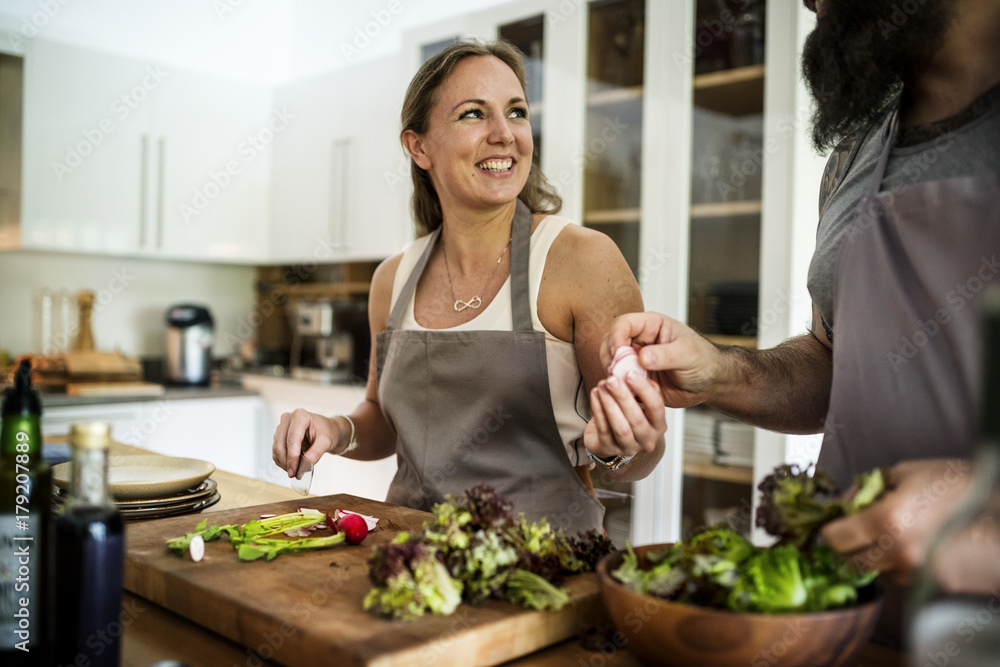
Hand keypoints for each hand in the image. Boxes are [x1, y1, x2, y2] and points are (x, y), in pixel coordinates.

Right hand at [272, 409, 343, 477]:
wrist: (328, 430)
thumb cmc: (328, 431)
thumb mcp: (327, 441)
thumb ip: (316, 453)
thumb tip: (304, 465)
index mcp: (300, 416)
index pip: (292, 439)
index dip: (292, 457)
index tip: (294, 471)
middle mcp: (288, 419)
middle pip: (280, 445)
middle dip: (287, 462)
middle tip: (295, 474)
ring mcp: (282, 427)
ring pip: (276, 449)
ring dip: (284, 463)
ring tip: (296, 470)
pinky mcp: (279, 436)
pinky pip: (276, 452)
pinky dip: (282, 461)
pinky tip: (292, 465)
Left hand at [583, 369, 666, 459]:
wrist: (610, 438)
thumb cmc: (626, 415)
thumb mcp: (638, 401)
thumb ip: (639, 387)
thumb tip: (634, 366)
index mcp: (658, 425)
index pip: (656, 406)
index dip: (644, 389)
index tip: (630, 373)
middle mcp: (647, 439)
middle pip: (636, 418)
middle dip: (622, 396)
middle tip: (611, 379)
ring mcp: (628, 447)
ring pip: (620, 426)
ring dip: (609, 403)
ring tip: (601, 386)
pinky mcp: (609, 449)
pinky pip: (603, 429)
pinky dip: (598, 410)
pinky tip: (594, 395)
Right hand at [601, 312, 722, 408]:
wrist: (709, 383)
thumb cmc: (704, 361)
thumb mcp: (688, 355)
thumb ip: (666, 355)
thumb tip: (643, 357)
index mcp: (651, 326)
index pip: (623, 324)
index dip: (616, 337)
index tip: (617, 354)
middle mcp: (640, 341)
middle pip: (610, 342)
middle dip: (609, 357)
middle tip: (615, 372)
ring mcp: (636, 360)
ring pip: (612, 362)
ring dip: (613, 374)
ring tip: (624, 385)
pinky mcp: (636, 378)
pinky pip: (621, 381)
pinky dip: (620, 387)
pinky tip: (628, 393)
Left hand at [821, 458, 973, 584]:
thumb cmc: (956, 483)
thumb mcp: (905, 473)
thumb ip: (867, 488)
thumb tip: (846, 503)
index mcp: (888, 520)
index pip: (836, 539)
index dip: (831, 531)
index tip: (834, 525)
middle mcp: (900, 552)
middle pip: (852, 563)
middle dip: (851, 548)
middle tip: (859, 532)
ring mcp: (920, 573)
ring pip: (879, 573)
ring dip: (879, 557)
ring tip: (898, 534)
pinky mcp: (937, 585)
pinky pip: (906, 578)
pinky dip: (903, 565)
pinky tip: (920, 546)